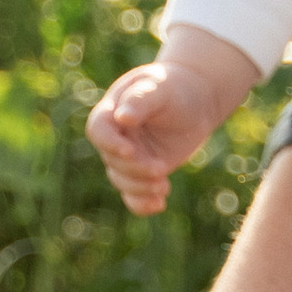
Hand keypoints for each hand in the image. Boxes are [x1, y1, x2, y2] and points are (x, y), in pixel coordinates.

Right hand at [88, 34, 254, 215]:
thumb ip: (141, 99)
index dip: (110, 143)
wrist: (194, 101)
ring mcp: (129, 156)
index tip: (130, 151)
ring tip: (164, 187)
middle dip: (134, 168)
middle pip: (112, 160)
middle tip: (160, 168)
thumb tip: (122, 116)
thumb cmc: (173, 87)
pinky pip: (134, 194)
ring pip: (122, 180)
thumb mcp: (159, 87)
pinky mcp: (143, 171)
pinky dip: (142, 204)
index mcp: (112, 112)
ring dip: (140, 188)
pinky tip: (159, 204)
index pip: (98, 130)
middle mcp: (116, 137)